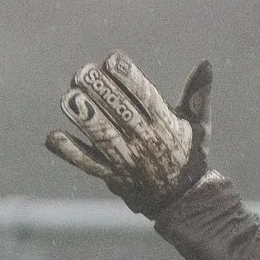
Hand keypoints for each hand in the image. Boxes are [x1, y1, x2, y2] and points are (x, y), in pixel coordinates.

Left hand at [44, 53, 216, 215]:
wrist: (182, 200)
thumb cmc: (189, 153)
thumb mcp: (198, 124)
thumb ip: (198, 93)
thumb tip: (206, 63)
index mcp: (167, 127)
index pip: (147, 99)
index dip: (131, 79)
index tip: (114, 59)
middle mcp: (147, 143)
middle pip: (123, 115)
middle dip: (103, 93)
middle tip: (83, 72)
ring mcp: (127, 161)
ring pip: (105, 138)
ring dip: (86, 119)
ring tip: (69, 97)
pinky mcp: (111, 176)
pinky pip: (89, 164)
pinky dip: (71, 153)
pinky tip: (53, 137)